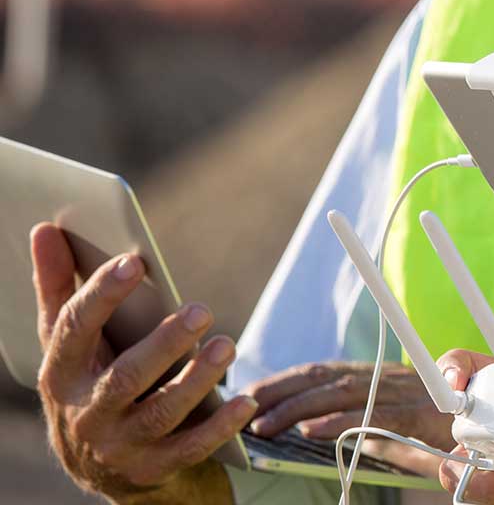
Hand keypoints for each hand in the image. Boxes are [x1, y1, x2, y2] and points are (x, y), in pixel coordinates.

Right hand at [31, 222, 251, 504]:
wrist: (98, 466)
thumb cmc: (89, 379)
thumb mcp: (68, 341)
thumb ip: (59, 286)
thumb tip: (44, 228)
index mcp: (62, 374)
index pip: (75, 330)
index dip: (102, 295)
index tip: (135, 261)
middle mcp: (86, 414)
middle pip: (126, 378)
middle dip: (164, 344)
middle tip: (201, 310)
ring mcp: (120, 446)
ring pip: (161, 413)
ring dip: (197, 380)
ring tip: (226, 345)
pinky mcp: (153, 468)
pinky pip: (190, 450)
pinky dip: (219, 427)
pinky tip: (245, 403)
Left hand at [242, 360, 451, 474]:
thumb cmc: (446, 423)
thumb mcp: (401, 421)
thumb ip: (369, 421)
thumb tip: (326, 429)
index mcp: (378, 377)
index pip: (323, 372)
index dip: (286, 379)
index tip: (251, 391)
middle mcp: (385, 378)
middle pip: (324, 378)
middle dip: (280, 391)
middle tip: (243, 408)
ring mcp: (400, 394)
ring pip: (340, 394)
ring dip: (297, 408)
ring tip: (264, 425)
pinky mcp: (415, 414)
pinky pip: (371, 417)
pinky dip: (338, 422)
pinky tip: (310, 432)